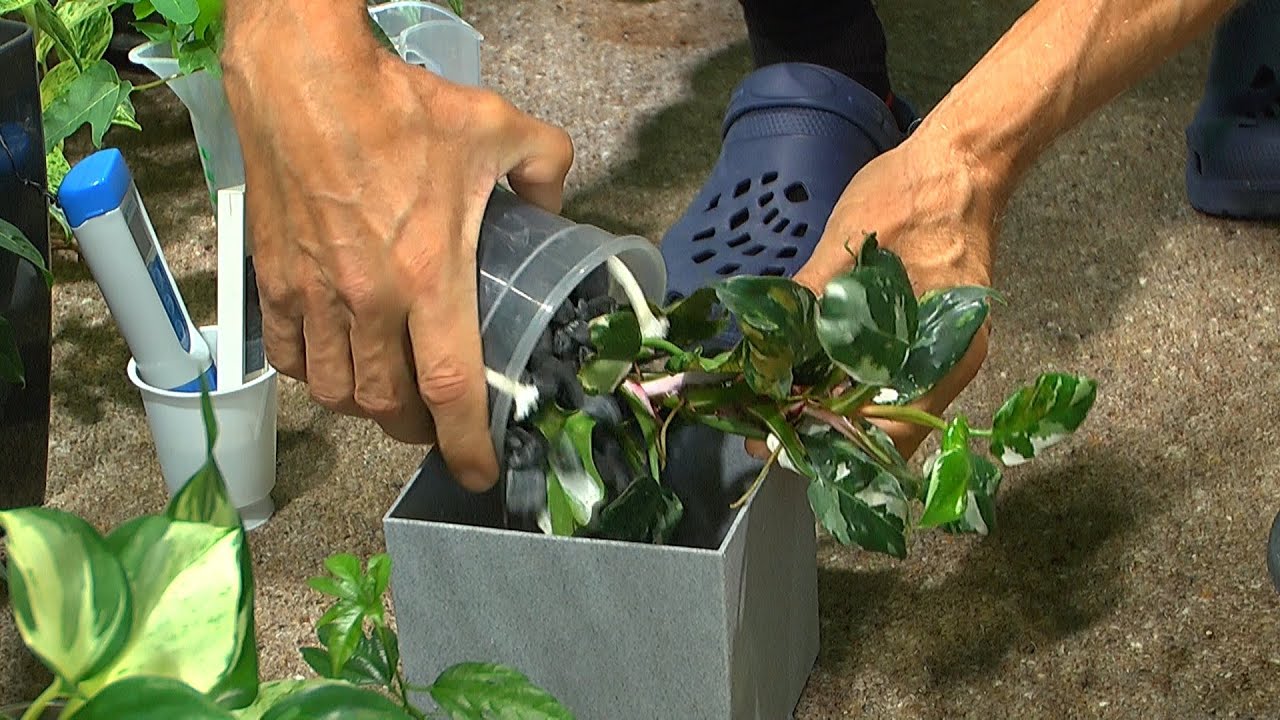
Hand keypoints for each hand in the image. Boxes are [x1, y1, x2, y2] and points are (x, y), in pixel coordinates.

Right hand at [221, 30, 572, 491]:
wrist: (303, 80)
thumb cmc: (396, 107)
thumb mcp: (497, 128)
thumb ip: (544, 167)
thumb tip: (551, 200)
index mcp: (430, 275)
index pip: (449, 387)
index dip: (464, 443)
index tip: (475, 473)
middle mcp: (370, 300)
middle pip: (388, 404)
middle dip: (415, 429)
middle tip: (434, 423)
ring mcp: (316, 295)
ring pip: (337, 392)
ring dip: (366, 407)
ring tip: (387, 397)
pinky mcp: (275, 281)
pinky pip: (291, 358)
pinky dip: (314, 374)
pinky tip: (334, 361)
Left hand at [791, 132, 1002, 458]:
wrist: (962, 159)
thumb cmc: (912, 196)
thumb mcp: (848, 246)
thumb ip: (808, 301)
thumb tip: (762, 348)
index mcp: (942, 351)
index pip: (884, 431)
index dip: (825, 442)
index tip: (772, 441)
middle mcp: (949, 363)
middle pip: (884, 429)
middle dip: (822, 434)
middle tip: (763, 432)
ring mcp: (942, 349)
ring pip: (885, 407)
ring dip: (833, 412)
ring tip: (777, 409)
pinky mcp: (929, 333)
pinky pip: (888, 378)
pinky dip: (849, 386)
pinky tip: (808, 381)